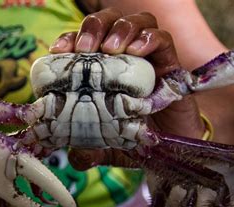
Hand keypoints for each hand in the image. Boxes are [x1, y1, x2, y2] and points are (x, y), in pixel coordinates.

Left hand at [49, 8, 205, 169]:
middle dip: (94, 28)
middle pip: (110, 21)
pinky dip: (149, 39)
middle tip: (86, 49)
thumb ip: (92, 151)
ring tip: (111, 49)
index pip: (85, 42)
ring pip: (137, 22)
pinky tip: (138, 51)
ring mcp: (151, 59)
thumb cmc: (140, 140)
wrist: (175, 148)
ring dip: (120, 29)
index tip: (58, 51)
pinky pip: (163, 39)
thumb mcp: (110, 148)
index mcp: (106, 70)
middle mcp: (127, 58)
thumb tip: (75, 158)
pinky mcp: (172, 65)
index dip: (70, 39)